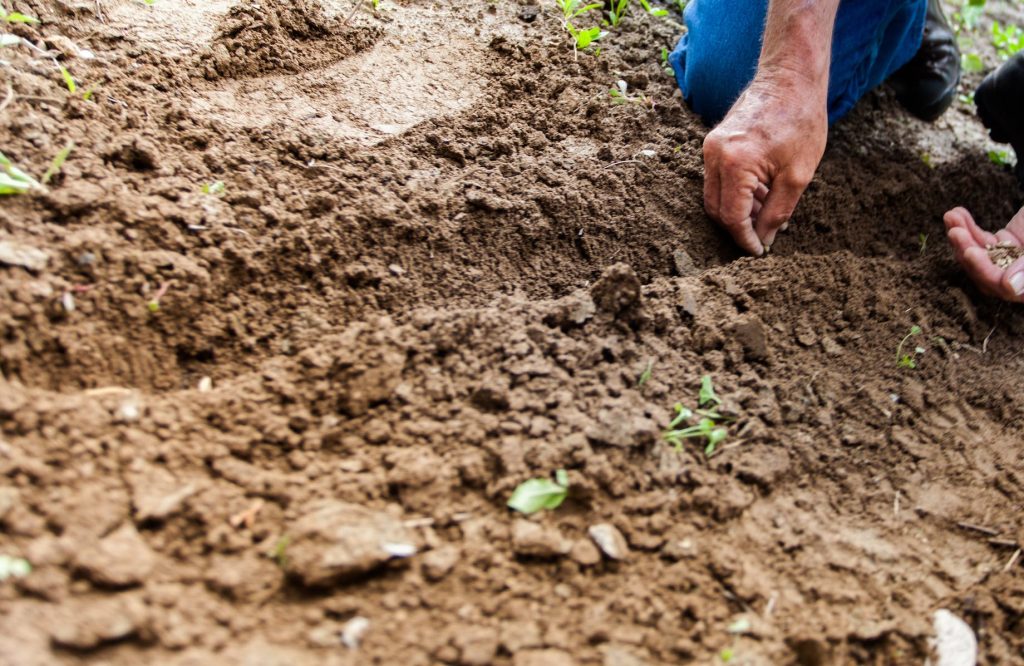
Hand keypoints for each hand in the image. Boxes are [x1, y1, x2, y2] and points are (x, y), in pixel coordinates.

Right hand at [702, 73, 827, 254]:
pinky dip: (735, 193)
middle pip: (716, 209)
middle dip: (738, 228)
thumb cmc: (801, 120)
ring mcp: (710, 147)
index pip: (732, 217)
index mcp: (735, 164)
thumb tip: (764, 239)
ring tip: (767, 212)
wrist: (790, 77)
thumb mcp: (798, 175)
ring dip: (737, 210)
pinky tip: (761, 194)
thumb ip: (777, 212)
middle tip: (763, 237)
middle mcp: (715, 156)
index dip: (745, 239)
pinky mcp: (714, 142)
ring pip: (714, 195)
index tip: (759, 251)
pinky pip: (717, 179)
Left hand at [945, 206, 1023, 302]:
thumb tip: (1011, 287)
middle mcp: (1020, 278)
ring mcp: (1011, 261)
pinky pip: (981, 240)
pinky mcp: (1003, 245)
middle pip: (985, 273)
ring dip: (962, 236)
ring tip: (951, 216)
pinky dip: (969, 227)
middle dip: (966, 250)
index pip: (1005, 288)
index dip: (986, 271)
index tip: (971, 252)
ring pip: (978, 255)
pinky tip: (957, 213)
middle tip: (955, 232)